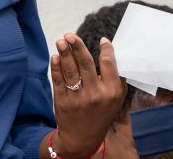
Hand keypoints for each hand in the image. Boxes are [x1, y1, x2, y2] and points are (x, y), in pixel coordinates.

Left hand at [50, 34, 124, 156]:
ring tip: (61, 40)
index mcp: (112, 92)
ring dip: (64, 53)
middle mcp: (95, 94)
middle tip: (70, 35)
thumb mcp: (116, 99)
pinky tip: (55, 57)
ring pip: (71, 70)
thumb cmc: (101, 112)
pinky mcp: (62, 101)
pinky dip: (56, 67)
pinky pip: (58, 80)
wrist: (82, 138)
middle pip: (86, 64)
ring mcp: (78, 98)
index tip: (103, 40)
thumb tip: (110, 49)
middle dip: (78, 47)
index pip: (108, 64)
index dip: (106, 49)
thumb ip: (116, 77)